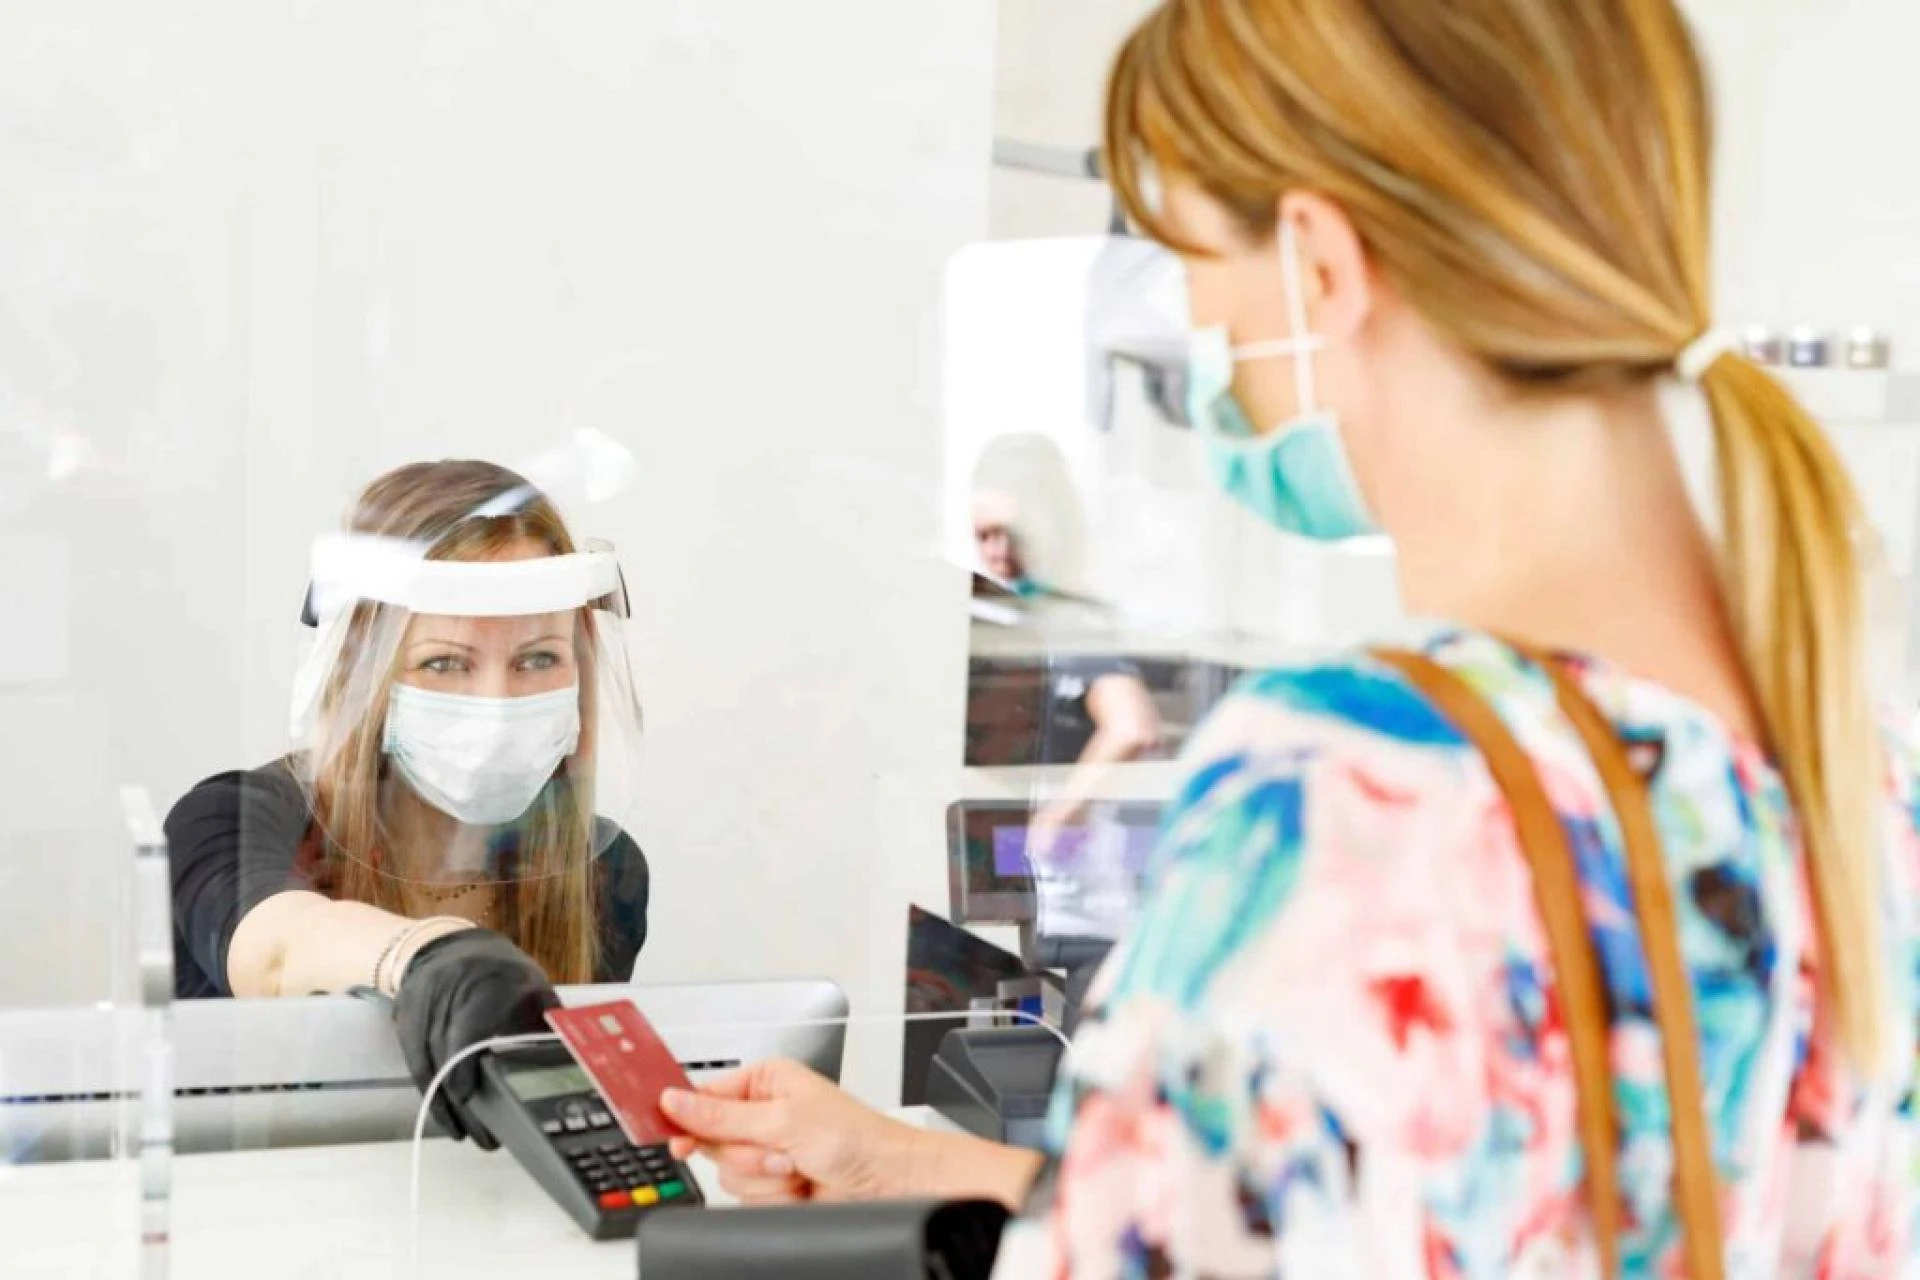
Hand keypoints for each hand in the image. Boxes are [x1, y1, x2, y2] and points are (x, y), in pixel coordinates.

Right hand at [393, 927, 558, 1149]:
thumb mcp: (532, 985)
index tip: (469, 1095)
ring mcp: (425, 1009)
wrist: (444, 946)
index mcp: (487, 982)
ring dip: (447, 1105)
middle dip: (466, 1100)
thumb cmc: (499, 972)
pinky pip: (416, 1066)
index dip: (464, 1063)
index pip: (469, 1026)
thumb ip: (549, 1019)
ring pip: (429, 1065)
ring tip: (469, 1136)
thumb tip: (575, 1055)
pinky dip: (430, 1095)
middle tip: (487, 1137)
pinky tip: (447, 1119)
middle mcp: (450, 994)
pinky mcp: (407, 1023)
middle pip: (449, 1054)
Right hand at [660, 1059, 923, 1204]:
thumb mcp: (783, 1119)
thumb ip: (723, 1116)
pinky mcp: (773, 1184)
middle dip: (746, 1155)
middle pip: (713, 1142)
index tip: (679, 1140)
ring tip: (798, 1167)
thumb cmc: (855, 1136)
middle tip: (778, 1151)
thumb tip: (676, 1102)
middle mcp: (763, 1114)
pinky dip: (775, 1196)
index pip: (705, 1097)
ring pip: (730, 1174)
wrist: (886, 1181)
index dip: (687, 1120)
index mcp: (765, 1082)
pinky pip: (747, 1198)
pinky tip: (801, 1185)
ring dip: (765, 1178)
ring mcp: (767, 1152)